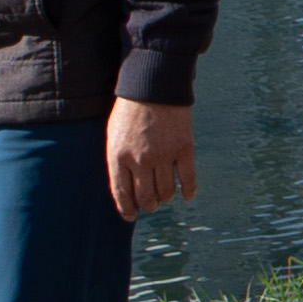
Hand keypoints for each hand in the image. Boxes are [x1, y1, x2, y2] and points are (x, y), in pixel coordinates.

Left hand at [106, 98, 196, 219]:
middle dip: (148, 205)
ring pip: (166, 191)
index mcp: (118, 156)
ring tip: (166, 196)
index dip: (127, 209)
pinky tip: (188, 196)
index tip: (131, 216)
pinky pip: (187, 178)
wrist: (154, 85)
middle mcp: (140, 160)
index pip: (121, 193)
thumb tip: (126, 185)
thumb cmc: (130, 109)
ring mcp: (163, 155)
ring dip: (166, 197)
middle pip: (146, 196)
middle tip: (151, 205)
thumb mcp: (114, 134)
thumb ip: (118, 160)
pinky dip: (188, 191)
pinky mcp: (183, 148)